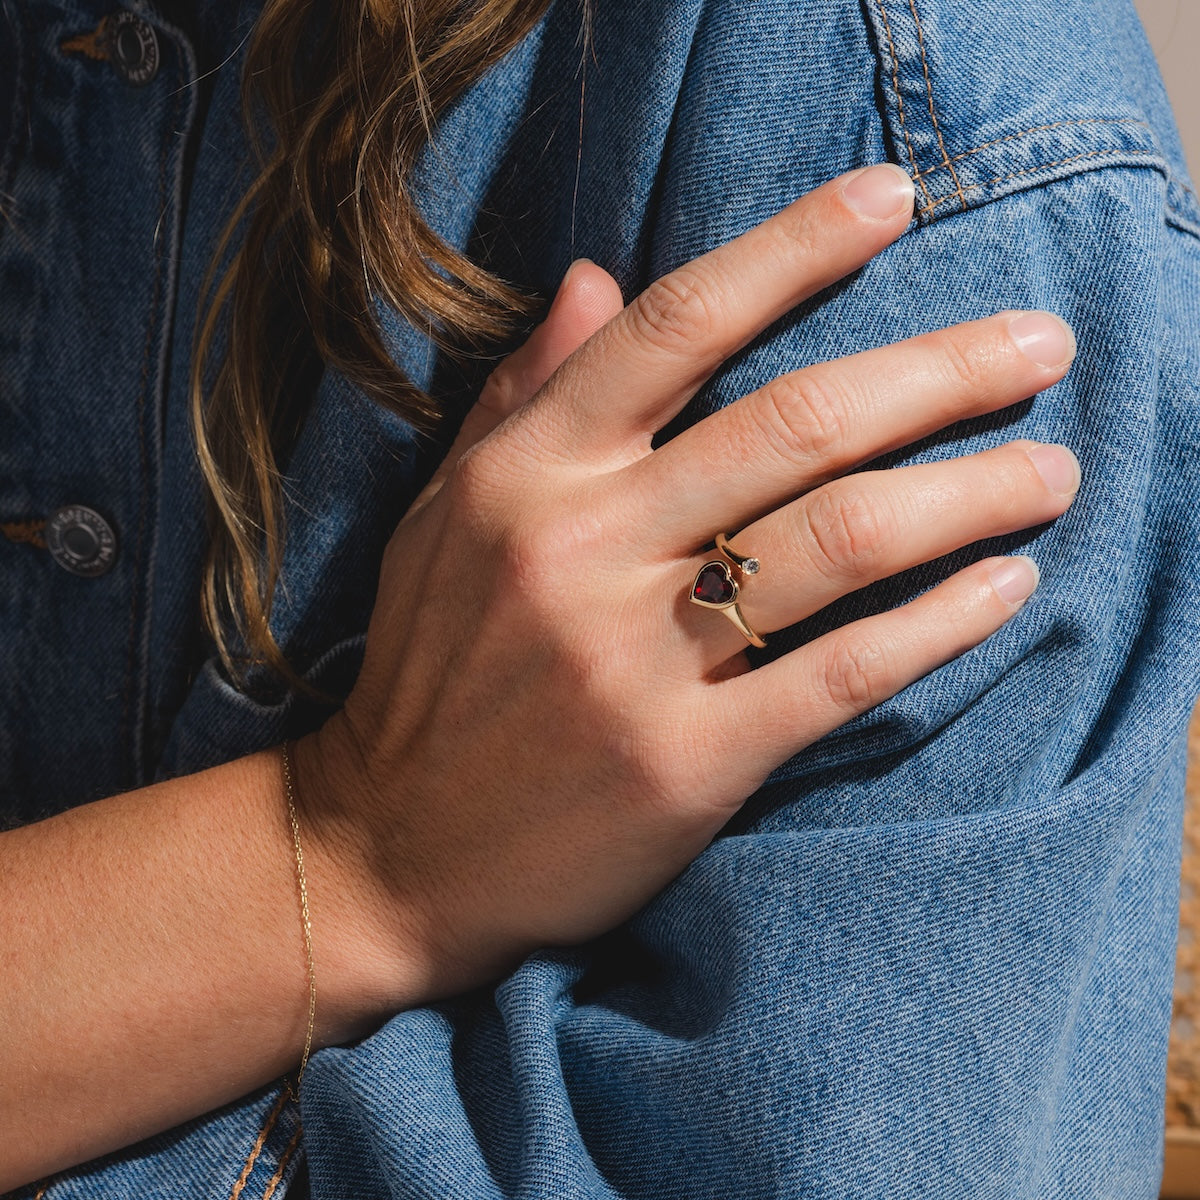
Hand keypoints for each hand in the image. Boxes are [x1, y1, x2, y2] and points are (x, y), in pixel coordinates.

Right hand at [294, 163, 1079, 1030]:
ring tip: (1050, 472)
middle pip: (795, 425)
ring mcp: (633, 661)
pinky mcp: (683, 764)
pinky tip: (1003, 588)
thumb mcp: (450, 515)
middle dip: (941, 372)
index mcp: (527, 477)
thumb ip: (524, 395)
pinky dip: (937, 626)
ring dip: (968, 495)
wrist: (393, 846)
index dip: (794, 247)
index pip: (678, 327)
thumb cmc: (428, 669)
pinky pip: (839, 674)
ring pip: (838, 541)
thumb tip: (595, 275)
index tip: (893, 199)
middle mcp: (582, 550)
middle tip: (1041, 348)